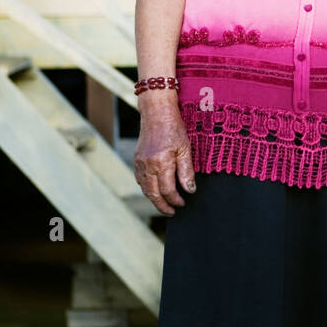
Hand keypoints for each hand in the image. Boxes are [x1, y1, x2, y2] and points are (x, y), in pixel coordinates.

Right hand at [133, 101, 195, 215]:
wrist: (156, 114)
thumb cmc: (173, 129)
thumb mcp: (185, 149)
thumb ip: (187, 171)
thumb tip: (189, 190)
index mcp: (161, 162)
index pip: (167, 190)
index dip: (175, 200)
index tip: (182, 203)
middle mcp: (148, 165)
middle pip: (153, 194)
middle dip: (162, 206)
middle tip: (171, 212)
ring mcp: (140, 163)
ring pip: (145, 189)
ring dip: (154, 199)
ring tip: (164, 205)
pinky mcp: (137, 160)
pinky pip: (140, 180)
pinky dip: (147, 189)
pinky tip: (155, 191)